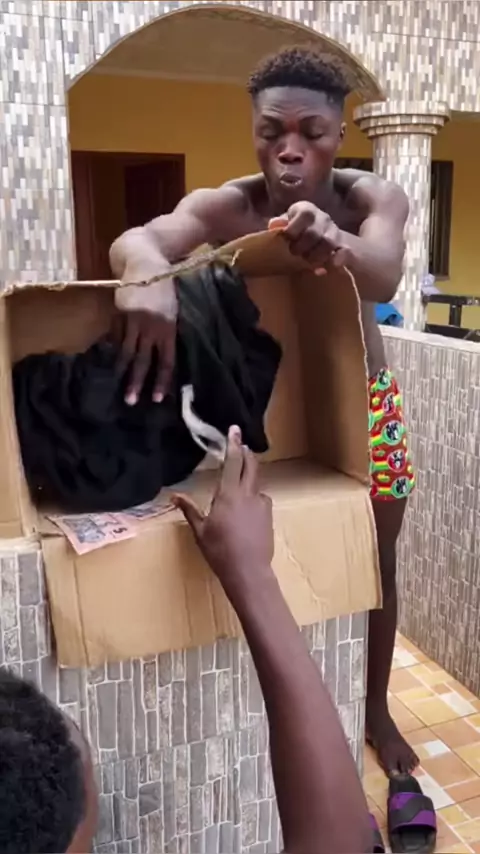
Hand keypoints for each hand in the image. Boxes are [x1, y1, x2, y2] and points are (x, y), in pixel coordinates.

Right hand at [114, 272, 177, 404]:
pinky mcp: (119, 313)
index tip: (156, 399)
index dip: (161, 381)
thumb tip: (160, 357)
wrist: (146, 263)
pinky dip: (112, 347)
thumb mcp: (173, 312)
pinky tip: (109, 361)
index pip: (166, 361)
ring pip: (126, 350)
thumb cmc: (165, 290)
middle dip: (136, 382)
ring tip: (115, 384)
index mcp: (169, 328)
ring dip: (121, 370)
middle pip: (143, 360)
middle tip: (129, 401)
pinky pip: (115, 335)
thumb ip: (167, 333)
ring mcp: (133, 320)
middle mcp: (151, 327)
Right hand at [173, 426, 273, 591]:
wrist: (248, 572)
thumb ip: (189, 510)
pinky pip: (260, 500)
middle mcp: (248, 495)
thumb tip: (174, 496)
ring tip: (238, 486)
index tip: (235, 430)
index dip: (234, 444)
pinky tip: (246, 512)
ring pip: (256, 484)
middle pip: (251, 466)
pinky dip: (253, 498)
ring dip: (249, 479)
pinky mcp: (269, 516)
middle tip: (240, 446)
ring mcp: (262, 505)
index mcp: (229, 494)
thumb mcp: (200, 531)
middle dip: (246, 454)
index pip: (233, 462)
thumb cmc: (219, 551)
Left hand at [269, 201, 349, 272]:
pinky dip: (336, 261)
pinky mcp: (343, 246)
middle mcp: (323, 218)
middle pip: (315, 232)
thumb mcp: (286, 224)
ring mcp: (334, 232)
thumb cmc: (295, 230)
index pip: (306, 214)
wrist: (318, 236)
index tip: (287, 239)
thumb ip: (279, 224)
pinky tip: (323, 270)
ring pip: (329, 243)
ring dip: (315, 256)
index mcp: (307, 210)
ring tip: (307, 262)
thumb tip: (274, 224)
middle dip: (302, 247)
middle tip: (294, 253)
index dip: (294, 228)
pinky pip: (345, 252)